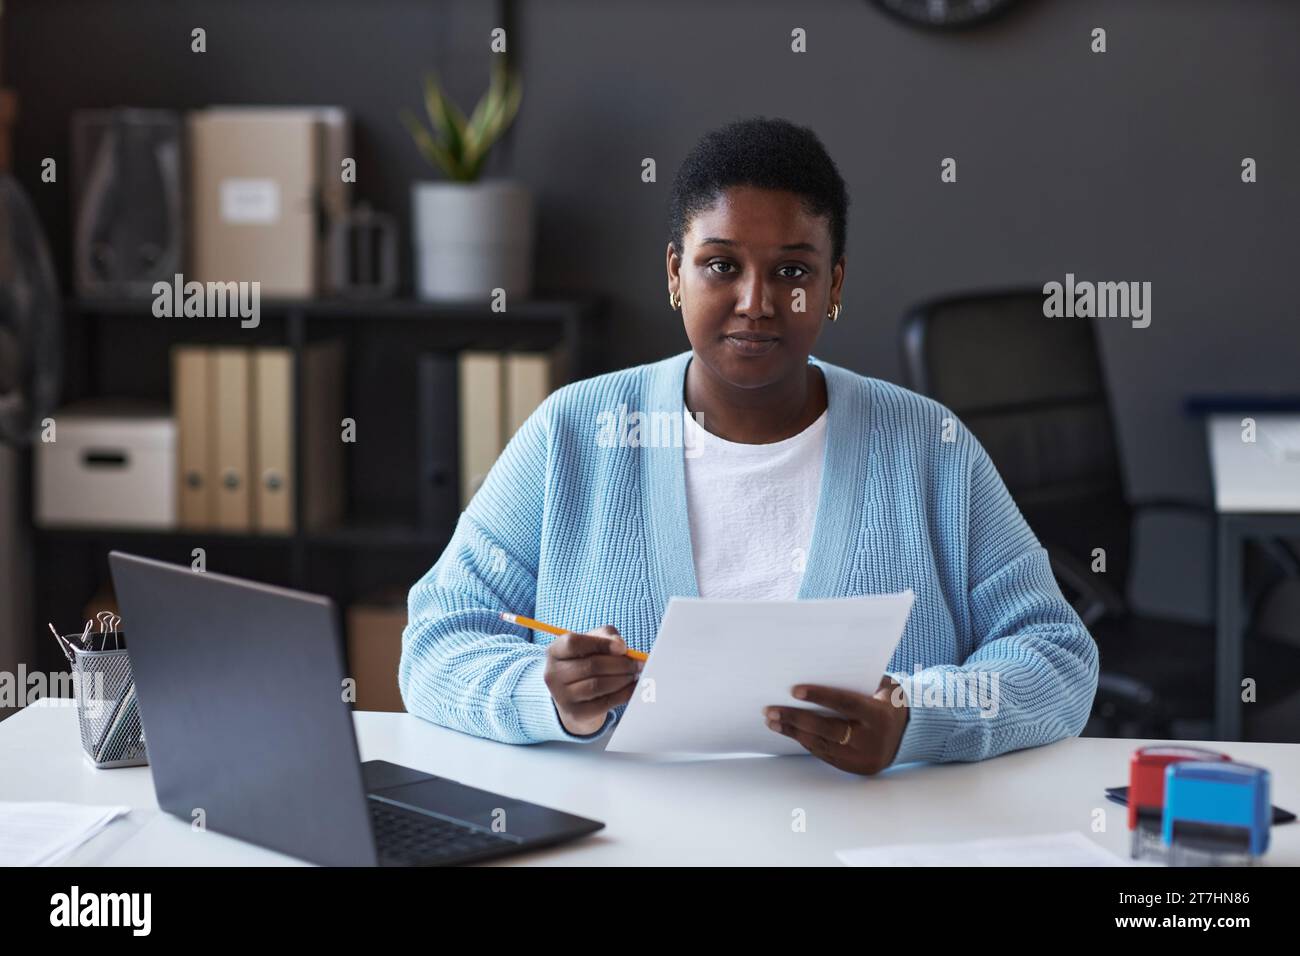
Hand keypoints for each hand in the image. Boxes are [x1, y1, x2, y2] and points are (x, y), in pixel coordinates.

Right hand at [545, 625, 641, 735]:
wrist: (576, 694)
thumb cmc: (587, 660)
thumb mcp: (594, 641)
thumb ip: (607, 636)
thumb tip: (620, 647)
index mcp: (554, 651)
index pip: (573, 643)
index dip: (601, 644)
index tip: (623, 648)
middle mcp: (553, 674)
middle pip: (591, 666)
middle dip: (620, 664)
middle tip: (637, 664)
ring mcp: (562, 696)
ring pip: (598, 685)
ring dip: (622, 679)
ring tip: (633, 674)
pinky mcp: (576, 713)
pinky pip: (604, 703)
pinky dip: (623, 694)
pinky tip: (632, 687)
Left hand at [764, 676, 908, 774]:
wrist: (909, 735)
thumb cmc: (889, 703)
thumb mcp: (884, 687)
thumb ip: (860, 681)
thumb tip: (821, 670)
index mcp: (879, 716)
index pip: (845, 704)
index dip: (819, 696)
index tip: (794, 690)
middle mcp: (871, 740)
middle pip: (827, 729)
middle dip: (796, 719)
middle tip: (771, 710)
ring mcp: (862, 758)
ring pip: (821, 745)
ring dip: (793, 732)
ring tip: (772, 721)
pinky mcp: (854, 768)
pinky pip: (825, 754)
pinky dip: (805, 742)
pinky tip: (790, 732)